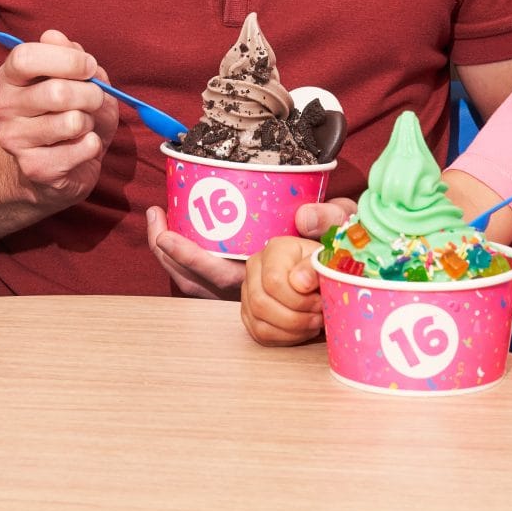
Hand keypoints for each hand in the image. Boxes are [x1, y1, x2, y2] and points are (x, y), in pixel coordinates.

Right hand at [0, 30, 121, 211]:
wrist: (53, 166)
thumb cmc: (68, 112)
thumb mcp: (77, 79)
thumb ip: (71, 56)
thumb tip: (55, 36)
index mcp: (10, 77)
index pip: (25, 57)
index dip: (67, 60)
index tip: (90, 67)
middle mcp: (4, 106)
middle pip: (56, 92)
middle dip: (91, 94)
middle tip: (96, 99)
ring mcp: (15, 140)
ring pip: (72, 122)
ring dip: (91, 122)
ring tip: (83, 126)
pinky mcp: (34, 168)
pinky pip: (82, 148)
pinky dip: (93, 145)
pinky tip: (81, 148)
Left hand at [146, 195, 354, 299]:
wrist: (357, 271)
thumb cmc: (348, 248)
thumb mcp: (345, 227)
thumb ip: (329, 217)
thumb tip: (305, 217)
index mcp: (268, 282)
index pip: (218, 275)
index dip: (188, 257)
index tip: (165, 233)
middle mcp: (252, 294)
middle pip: (196, 283)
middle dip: (167, 252)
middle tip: (155, 216)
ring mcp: (246, 294)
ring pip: (197, 286)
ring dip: (172, 258)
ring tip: (160, 220)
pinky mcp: (245, 289)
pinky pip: (206, 283)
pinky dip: (187, 262)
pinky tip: (181, 235)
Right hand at [240, 235, 324, 345]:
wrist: (317, 274)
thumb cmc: (321, 267)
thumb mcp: (325, 262)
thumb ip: (313, 268)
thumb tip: (300, 283)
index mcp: (275, 250)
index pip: (274, 281)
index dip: (299, 299)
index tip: (320, 303)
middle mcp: (255, 267)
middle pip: (261, 303)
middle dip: (296, 318)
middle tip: (318, 317)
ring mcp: (248, 290)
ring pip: (259, 322)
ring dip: (292, 330)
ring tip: (313, 324)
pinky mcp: (249, 312)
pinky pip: (261, 333)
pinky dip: (285, 338)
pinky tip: (302, 330)